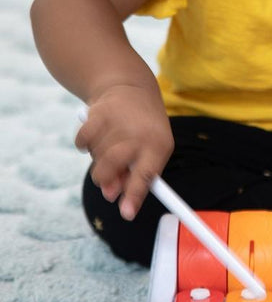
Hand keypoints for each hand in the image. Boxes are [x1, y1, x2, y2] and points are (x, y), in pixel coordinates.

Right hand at [75, 85, 173, 219]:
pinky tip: (97, 134)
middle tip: (107, 179)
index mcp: (159, 145)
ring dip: (97, 157)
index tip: (126, 214)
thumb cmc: (143, 130)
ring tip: (109, 144)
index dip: (135, 196)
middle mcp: (140, 133)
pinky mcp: (99, 113)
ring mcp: (119, 122)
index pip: (146, 174)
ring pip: (96, 157)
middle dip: (105, 178)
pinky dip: (84, 145)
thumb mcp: (148, 151)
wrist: (132, 88)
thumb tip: (111, 195)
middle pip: (112, 168)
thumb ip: (131, 174)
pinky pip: (82, 143)